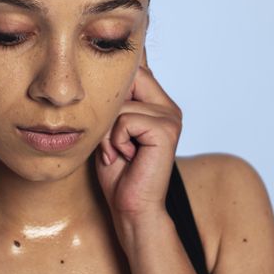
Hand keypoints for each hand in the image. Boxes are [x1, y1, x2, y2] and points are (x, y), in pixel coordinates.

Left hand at [94, 48, 182, 222]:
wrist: (131, 209)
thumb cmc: (117, 173)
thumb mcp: (109, 129)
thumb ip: (114, 102)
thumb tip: (102, 65)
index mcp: (158, 104)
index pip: (133, 72)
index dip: (112, 93)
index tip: (111, 129)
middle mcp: (169, 107)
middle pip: (128, 79)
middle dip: (109, 110)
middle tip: (112, 142)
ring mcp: (171, 117)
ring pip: (121, 104)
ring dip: (108, 132)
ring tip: (118, 153)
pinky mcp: (166, 130)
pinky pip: (126, 119)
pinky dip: (116, 140)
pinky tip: (126, 157)